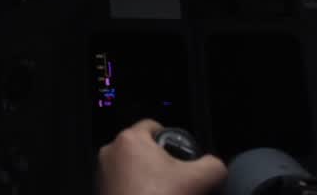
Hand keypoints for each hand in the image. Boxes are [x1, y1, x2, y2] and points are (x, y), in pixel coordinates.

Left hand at [99, 120, 226, 194]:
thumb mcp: (199, 180)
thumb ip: (213, 165)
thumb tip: (215, 166)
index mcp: (130, 139)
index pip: (155, 127)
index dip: (173, 140)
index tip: (183, 158)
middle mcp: (111, 152)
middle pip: (144, 149)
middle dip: (161, 163)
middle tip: (176, 181)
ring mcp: (103, 173)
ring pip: (133, 168)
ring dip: (148, 178)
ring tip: (163, 193)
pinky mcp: (101, 191)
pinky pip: (123, 184)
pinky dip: (136, 191)